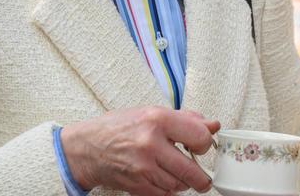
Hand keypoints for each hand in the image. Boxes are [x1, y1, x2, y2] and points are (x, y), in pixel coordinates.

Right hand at [61, 106, 219, 195]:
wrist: (86, 148)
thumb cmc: (118, 128)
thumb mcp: (151, 113)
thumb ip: (185, 119)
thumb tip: (212, 125)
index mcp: (157, 120)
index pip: (199, 136)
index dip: (205, 143)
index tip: (201, 146)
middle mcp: (150, 144)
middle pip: (192, 170)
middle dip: (201, 177)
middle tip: (201, 176)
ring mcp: (143, 168)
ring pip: (179, 185)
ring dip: (181, 181)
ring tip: (171, 171)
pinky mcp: (137, 186)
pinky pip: (165, 195)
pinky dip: (166, 189)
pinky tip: (159, 178)